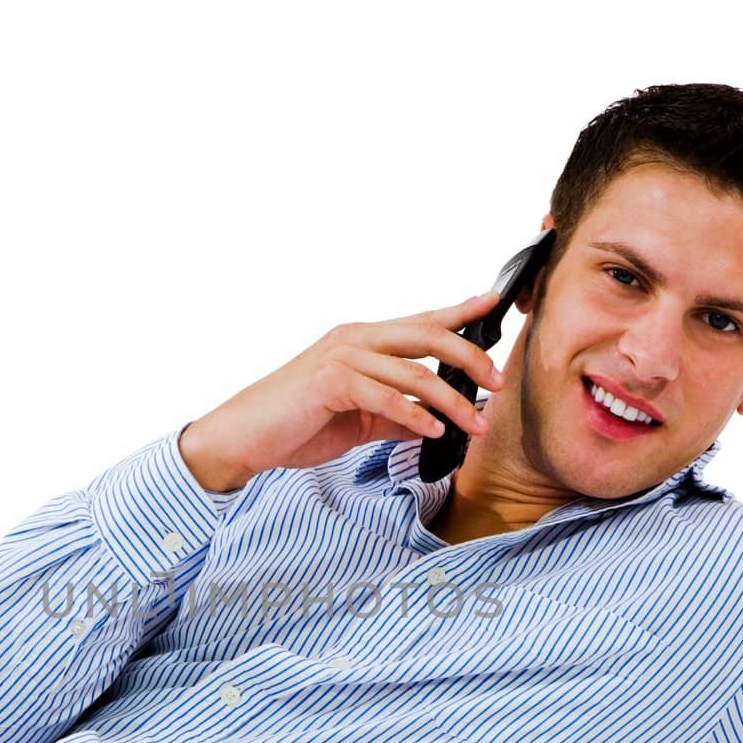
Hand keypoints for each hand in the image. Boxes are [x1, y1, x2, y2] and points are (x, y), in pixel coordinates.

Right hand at [177, 291, 505, 491]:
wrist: (245, 437)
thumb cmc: (296, 423)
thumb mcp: (358, 420)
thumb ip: (395, 416)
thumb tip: (434, 423)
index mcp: (362, 340)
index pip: (421, 320)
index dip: (460, 310)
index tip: (494, 305)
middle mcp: (355, 339)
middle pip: (428, 335)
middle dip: (471, 357)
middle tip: (498, 381)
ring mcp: (342, 358)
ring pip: (414, 372)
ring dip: (451, 401)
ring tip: (473, 423)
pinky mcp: (330, 383)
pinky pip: (385, 397)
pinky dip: (414, 415)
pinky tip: (433, 431)